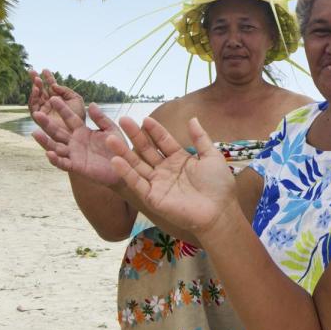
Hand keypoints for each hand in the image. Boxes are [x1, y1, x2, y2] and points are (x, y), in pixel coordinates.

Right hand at [28, 68, 85, 141]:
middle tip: (32, 71)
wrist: (79, 133)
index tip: (45, 69)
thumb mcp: (76, 100)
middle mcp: (50, 105)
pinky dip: (33, 99)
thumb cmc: (80, 118)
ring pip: (36, 99)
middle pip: (41, 91)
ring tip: (37, 81)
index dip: (48, 78)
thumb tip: (54, 85)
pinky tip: (36, 91)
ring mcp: (44, 112)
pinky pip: (33, 109)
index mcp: (59, 100)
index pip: (52, 87)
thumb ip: (66, 91)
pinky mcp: (40, 120)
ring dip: (35, 89)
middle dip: (36, 81)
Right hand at [33, 97, 122, 186]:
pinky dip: (55, 160)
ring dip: (45, 141)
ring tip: (34, 133)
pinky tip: (49, 154)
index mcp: (82, 131)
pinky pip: (63, 163)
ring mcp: (74, 154)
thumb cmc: (118, 147)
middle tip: (36, 113)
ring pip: (56, 147)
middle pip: (57, 131)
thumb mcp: (111, 130)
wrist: (124, 167)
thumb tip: (92, 104)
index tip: (54, 97)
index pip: (69, 118)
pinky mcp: (76, 167)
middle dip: (47, 123)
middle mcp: (74, 142)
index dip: (62, 109)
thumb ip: (101, 119)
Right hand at [109, 117, 235, 234]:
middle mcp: (166, 170)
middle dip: (135, 136)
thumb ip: (201, 138)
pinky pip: (137, 183)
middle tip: (123, 120)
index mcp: (179, 159)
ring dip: (124, 152)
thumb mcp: (211, 156)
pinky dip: (126, 172)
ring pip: (137, 164)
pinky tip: (116, 160)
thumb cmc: (219, 185)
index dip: (154, 130)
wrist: (219, 211)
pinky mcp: (152, 198)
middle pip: (147, 150)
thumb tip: (192, 118)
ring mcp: (158, 183)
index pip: (163, 141)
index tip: (145, 119)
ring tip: (111, 138)